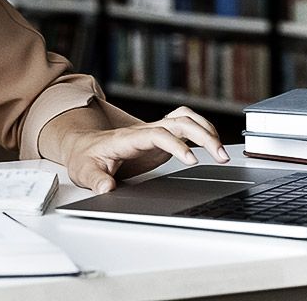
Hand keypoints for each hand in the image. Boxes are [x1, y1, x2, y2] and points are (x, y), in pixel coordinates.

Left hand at [63, 106, 228, 193]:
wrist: (84, 147)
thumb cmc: (85, 158)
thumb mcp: (84, 172)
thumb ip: (95, 180)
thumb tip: (106, 188)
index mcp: (128, 138)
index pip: (157, 134)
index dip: (177, 144)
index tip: (193, 160)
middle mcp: (144, 131)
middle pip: (179, 122)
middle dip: (203, 136)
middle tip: (221, 157)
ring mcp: (153, 132)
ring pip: (185, 118)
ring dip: (206, 130)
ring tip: (222, 152)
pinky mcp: (160, 137)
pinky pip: (184, 125)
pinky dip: (202, 129)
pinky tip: (212, 144)